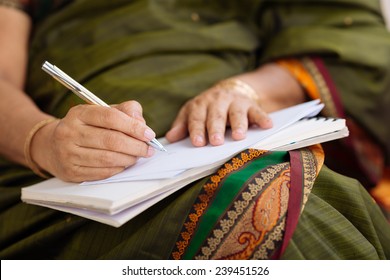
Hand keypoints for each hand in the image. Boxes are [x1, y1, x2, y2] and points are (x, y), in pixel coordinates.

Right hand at [30, 101, 155, 181]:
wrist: (53, 146)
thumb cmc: (87, 127)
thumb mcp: (102, 112)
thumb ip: (125, 111)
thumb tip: (141, 123)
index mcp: (79, 113)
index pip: (110, 117)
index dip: (133, 126)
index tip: (149, 134)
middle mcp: (69, 132)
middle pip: (111, 140)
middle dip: (136, 146)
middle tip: (148, 149)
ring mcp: (68, 153)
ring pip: (108, 159)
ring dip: (129, 159)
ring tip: (138, 156)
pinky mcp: (71, 171)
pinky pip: (102, 173)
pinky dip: (118, 169)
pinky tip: (124, 164)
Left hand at [165, 79, 272, 146]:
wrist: (228, 91)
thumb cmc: (207, 109)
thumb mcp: (192, 114)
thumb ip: (182, 126)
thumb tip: (170, 138)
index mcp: (201, 104)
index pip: (197, 118)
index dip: (197, 130)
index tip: (197, 142)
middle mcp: (218, 101)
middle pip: (216, 116)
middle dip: (216, 129)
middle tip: (215, 141)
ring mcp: (235, 102)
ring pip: (237, 114)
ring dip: (238, 124)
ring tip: (238, 136)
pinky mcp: (251, 105)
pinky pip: (258, 112)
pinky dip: (263, 118)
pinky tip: (268, 125)